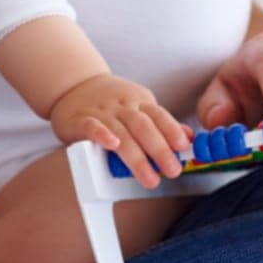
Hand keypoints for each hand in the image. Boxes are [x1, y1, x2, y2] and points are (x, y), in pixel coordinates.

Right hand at [49, 74, 191, 186]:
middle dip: (159, 150)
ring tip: (149, 178)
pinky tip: (112, 145)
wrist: (74, 84)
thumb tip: (189, 137)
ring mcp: (101, 112)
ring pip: (121, 132)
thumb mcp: (139, 106)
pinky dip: (102, 134)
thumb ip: (161, 123)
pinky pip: (91, 126)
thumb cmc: (111, 101)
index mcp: (139, 102)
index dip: (172, 131)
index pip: (159, 116)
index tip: (183, 148)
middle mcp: (122, 107)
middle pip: (143, 126)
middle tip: (172, 171)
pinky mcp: (79, 119)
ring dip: (137, 156)